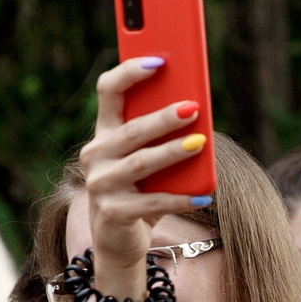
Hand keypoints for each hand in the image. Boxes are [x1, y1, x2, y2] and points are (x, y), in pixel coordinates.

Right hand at [80, 57, 208, 273]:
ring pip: (140, 163)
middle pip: (131, 129)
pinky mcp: (112, 214)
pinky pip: (150, 203)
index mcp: (104, 132)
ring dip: (172, 152)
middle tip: (192, 108)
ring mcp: (100, 185)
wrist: (119, 240)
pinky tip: (204, 195)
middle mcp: (96, 155)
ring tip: (200, 144)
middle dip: (162, 117)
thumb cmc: (140, 190)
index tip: (159, 60)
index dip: (130, 72)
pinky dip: (179, 199)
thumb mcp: (149, 159)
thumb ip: (162, 137)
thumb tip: (197, 110)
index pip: (109, 91)